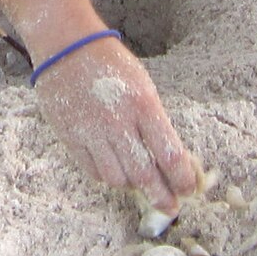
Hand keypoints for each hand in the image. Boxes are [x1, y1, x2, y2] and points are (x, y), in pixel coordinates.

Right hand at [33, 36, 198, 211]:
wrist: (66, 48)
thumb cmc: (113, 65)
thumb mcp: (144, 87)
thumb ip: (156, 123)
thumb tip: (175, 161)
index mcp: (143, 105)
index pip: (170, 154)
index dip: (182, 178)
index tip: (189, 190)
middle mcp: (118, 122)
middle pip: (144, 175)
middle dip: (161, 196)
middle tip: (171, 207)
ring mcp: (91, 132)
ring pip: (117, 179)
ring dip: (132, 184)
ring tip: (140, 181)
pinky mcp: (70, 139)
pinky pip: (94, 172)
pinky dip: (108, 176)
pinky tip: (115, 170)